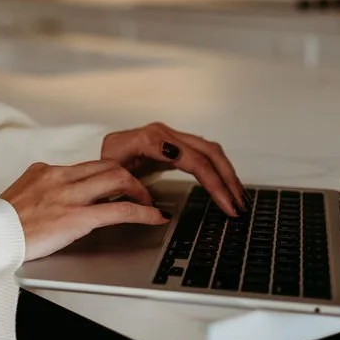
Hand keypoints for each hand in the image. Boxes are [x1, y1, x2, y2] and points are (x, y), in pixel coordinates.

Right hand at [0, 161, 170, 260]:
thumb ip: (41, 190)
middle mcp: (59, 177)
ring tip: (150, 204)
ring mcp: (68, 196)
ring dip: (140, 191)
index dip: (111, 172)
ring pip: (119, 178)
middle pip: (108, 165)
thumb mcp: (20, 196)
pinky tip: (155, 217)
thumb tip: (54, 195)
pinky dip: (143, 212)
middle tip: (141, 192)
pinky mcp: (76, 218)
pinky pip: (120, 209)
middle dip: (131, 177)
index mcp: (45, 171)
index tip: (123, 182)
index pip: (88, 164)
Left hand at [101, 122, 246, 216]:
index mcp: (149, 139)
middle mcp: (163, 133)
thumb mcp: (111, 174)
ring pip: (210, 151)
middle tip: (238, 206)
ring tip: (239, 199)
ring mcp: (171, 136)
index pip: (192, 160)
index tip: (225, 202)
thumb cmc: (104, 164)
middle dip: (227, 180)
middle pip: (207, 153)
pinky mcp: (176, 143)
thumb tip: (154, 205)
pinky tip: (227, 185)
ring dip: (227, 175)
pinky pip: (204, 153)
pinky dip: (219, 169)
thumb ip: (131, 186)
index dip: (212, 182)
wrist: (101, 153)